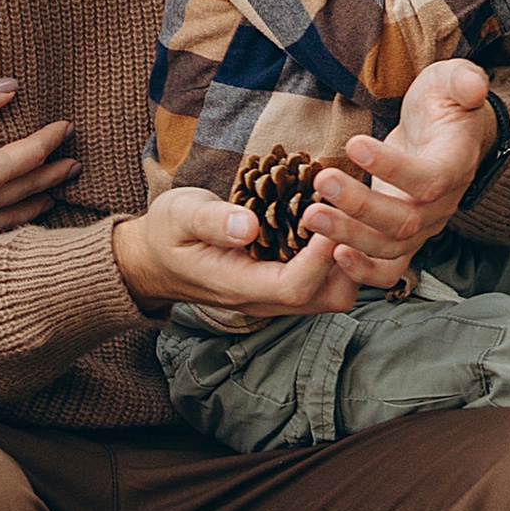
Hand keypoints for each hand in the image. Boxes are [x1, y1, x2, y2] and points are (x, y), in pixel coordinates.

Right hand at [0, 82, 76, 242]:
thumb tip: (10, 88)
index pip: (31, 155)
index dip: (52, 139)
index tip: (66, 128)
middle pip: (29, 190)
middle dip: (55, 176)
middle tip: (74, 165)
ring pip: (13, 220)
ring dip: (37, 206)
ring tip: (51, 198)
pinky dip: (8, 226)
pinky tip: (8, 221)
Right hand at [111, 189, 359, 319]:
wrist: (155, 261)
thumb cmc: (167, 234)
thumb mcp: (179, 215)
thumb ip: (211, 221)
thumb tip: (247, 225)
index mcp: (239, 285)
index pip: (295, 286)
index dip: (321, 256)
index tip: (333, 214)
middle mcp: (265, 298)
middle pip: (328, 298)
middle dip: (350, 259)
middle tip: (355, 213)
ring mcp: (277, 295)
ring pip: (334, 294)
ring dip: (351, 259)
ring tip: (351, 215)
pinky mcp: (284, 284)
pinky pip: (326, 281)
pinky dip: (341, 256)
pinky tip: (339, 221)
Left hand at [324, 57, 496, 262]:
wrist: (443, 133)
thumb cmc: (443, 104)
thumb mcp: (452, 81)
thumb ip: (464, 80)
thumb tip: (474, 87)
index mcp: (455, 165)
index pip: (430, 178)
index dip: (393, 167)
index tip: (354, 142)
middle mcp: (441, 205)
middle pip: (405, 221)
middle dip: (360, 206)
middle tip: (321, 181)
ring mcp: (422, 225)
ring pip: (390, 248)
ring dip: (348, 235)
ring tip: (310, 216)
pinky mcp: (401, 236)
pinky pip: (387, 268)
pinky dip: (360, 270)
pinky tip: (328, 254)